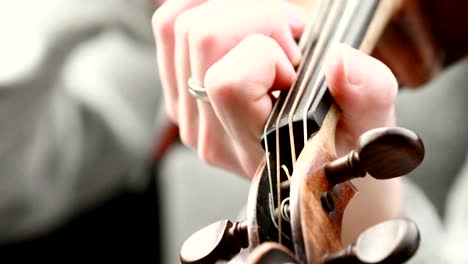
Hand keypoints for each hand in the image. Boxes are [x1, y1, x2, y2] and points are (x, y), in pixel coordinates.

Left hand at [152, 0, 396, 177]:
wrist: (311, 167)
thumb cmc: (338, 143)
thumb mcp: (370, 121)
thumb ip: (365, 92)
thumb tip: (338, 61)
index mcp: (254, 145)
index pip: (230, 83)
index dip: (267, 54)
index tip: (296, 63)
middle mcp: (211, 133)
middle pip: (202, 38)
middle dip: (255, 18)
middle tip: (288, 35)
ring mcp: (189, 114)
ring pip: (180, 28)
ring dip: (232, 11)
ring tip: (268, 31)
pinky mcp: (179, 94)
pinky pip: (168, 32)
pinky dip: (199, 9)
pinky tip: (235, 22)